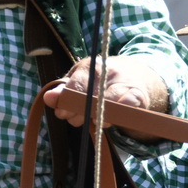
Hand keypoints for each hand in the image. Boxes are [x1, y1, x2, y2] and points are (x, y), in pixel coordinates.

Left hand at [43, 55, 169, 127]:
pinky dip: (116, 114)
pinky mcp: (138, 95)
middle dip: (78, 113)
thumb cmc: (100, 80)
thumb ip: (63, 90)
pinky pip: (127, 106)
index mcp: (91, 65)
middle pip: (89, 97)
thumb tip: (48, 98)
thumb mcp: (80, 80)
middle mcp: (108, 71)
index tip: (61, 113)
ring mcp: (124, 82)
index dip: (66, 102)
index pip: (75, 86)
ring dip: (97, 118)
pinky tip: (108, 120)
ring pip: (107, 104)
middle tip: (75, 119)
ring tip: (94, 121)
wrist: (135, 74)